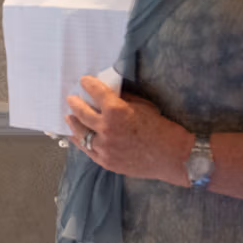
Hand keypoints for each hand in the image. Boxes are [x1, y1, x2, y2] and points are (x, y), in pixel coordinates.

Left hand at [65, 75, 192, 183]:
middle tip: (71, 99)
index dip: (88, 84)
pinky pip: (86, 149)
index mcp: (116, 111)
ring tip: (70, 117)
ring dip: (73, 122)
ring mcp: (104, 147)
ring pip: (80, 132)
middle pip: (82, 112)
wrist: (172, 157)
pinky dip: (79, 140)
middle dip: (75, 103)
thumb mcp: (142, 106)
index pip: (95, 92)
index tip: (84, 81)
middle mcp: (106, 128)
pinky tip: (75, 135)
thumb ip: (122, 99)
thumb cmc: (160, 128)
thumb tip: (108, 93)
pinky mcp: (105, 161)